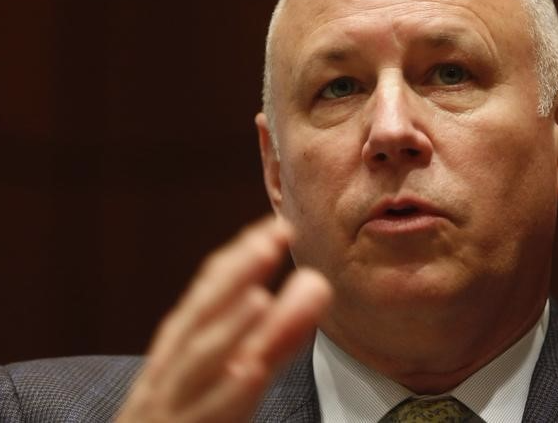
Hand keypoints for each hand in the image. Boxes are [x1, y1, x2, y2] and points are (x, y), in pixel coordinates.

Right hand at [115, 216, 331, 422]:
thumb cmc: (186, 416)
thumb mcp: (227, 373)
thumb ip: (274, 335)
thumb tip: (314, 286)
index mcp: (181, 348)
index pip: (210, 292)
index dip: (242, 258)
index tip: (278, 226)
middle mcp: (171, 372)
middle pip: (201, 315)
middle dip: (234, 277)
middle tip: (270, 242)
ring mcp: (170, 409)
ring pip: (199, 363)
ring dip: (228, 328)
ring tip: (259, 298)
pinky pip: (205, 416)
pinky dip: (226, 394)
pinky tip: (250, 371)